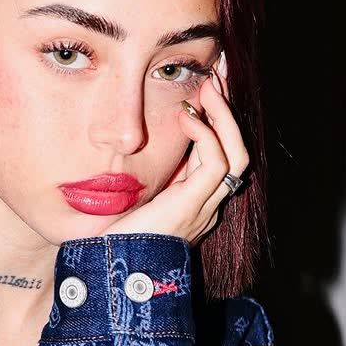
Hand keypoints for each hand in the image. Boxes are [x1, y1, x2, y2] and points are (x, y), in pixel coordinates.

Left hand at [104, 52, 248, 246]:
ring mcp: (203, 206)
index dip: (217, 119)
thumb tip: (125, 139)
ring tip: (208, 86)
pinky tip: (187, 117)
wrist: (109, 271)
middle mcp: (206, 203)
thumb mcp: (130, 194)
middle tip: (217, 74)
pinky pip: (218, 164)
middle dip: (228, 110)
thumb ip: (140, 171)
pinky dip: (206, 135)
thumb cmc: (112, 237)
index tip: (206, 85)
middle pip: (236, 149)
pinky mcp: (193, 206)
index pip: (219, 153)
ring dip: (223, 116)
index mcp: (193, 200)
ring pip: (236, 153)